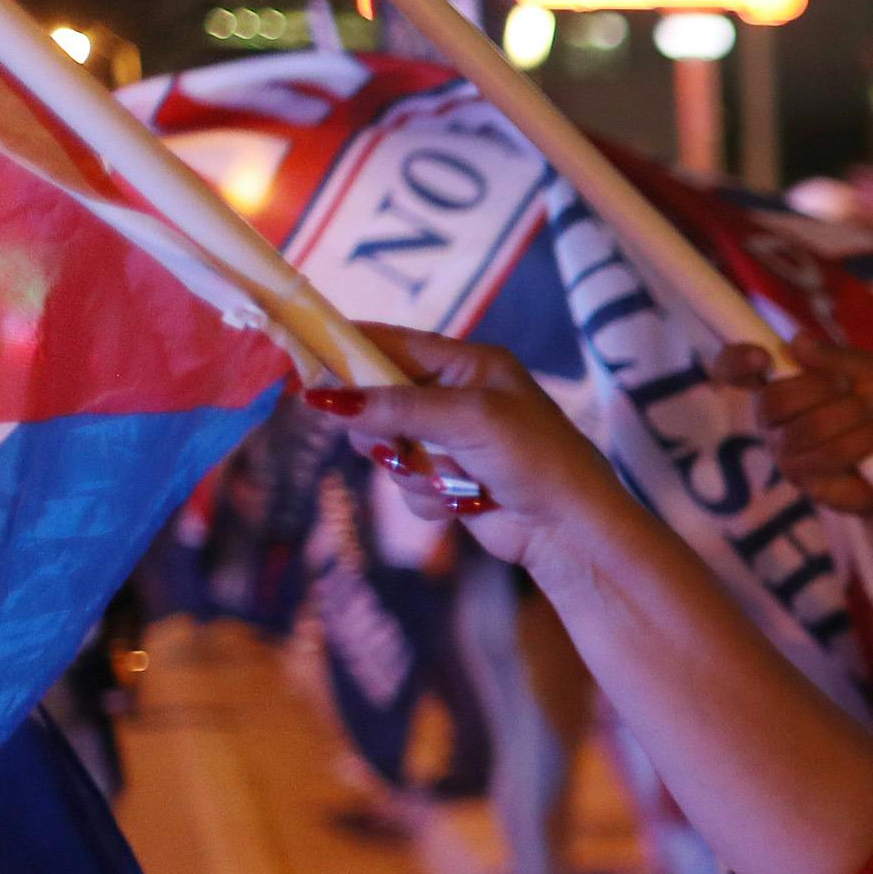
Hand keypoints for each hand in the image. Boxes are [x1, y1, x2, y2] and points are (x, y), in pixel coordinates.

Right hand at [310, 324, 631, 577]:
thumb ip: (397, 406)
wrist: (571, 530)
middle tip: (393, 445)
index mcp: (471, 364)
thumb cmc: (535, 458)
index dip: (346, 349)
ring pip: (388, 448)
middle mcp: (459, 397)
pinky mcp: (451, 482)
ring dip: (411, 470)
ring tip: (451, 479)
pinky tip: (464, 504)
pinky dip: (429, 497)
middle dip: (380, 427)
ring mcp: (453, 441)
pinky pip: (407, 484)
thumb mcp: (466, 419)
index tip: (300, 358)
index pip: (392, 343)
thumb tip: (327, 398)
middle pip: (379, 398)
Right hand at [712, 333, 872, 516]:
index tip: (763, 356)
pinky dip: (862, 442)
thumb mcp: (867, 371)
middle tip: (848, 387)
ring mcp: (785, 455)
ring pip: (805, 432)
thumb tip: (799, 342)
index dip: (735, 361)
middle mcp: (771, 421)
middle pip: (773, 402)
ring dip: (850, 416)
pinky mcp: (808, 485)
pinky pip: (828, 461)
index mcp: (775, 383)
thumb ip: (836, 356)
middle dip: (819, 388)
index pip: (732, 369)